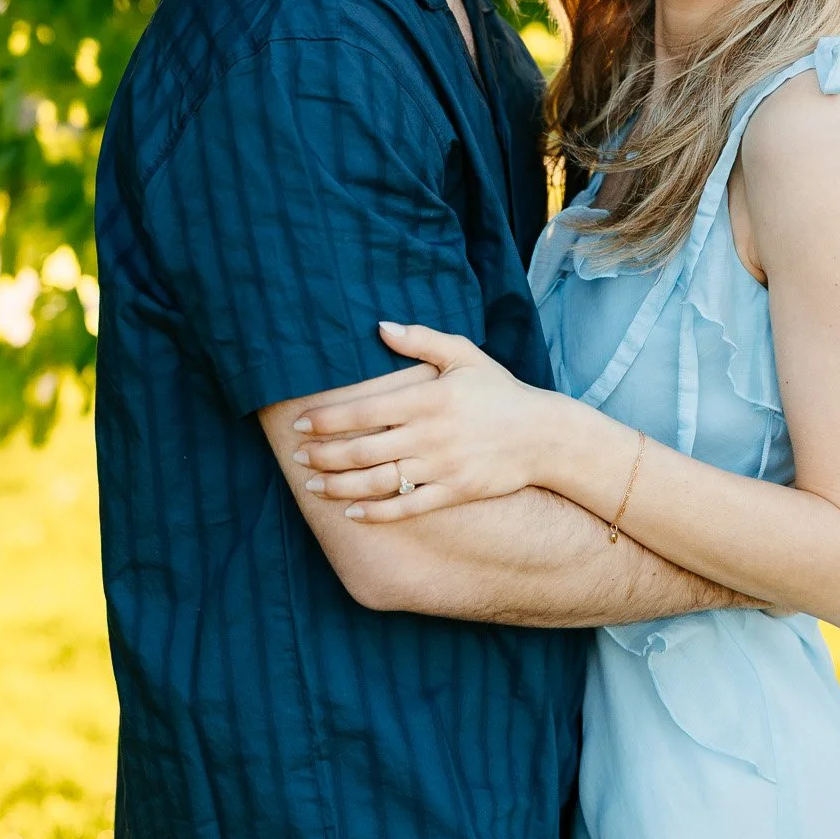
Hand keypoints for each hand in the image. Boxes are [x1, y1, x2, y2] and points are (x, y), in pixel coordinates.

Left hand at [291, 322, 555, 520]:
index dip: (328, 419)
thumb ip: (421, 339)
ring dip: (340, 485)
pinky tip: (351, 512)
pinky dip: (377, 512)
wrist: (542, 435)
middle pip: (364, 449)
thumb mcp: (464, 355)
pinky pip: (408, 507)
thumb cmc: (499, 391)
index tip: (301, 423)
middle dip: (324, 454)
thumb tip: (380, 326)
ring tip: (313, 484)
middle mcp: (431, 434)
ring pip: (380, 481)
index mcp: (429, 398)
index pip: (366, 410)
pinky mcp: (454, 492)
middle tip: (297, 455)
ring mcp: (442, 466)